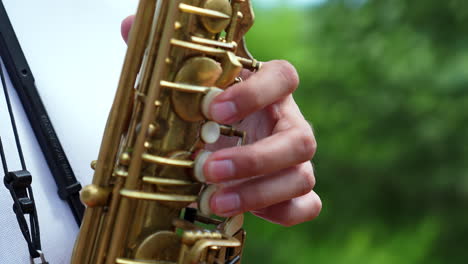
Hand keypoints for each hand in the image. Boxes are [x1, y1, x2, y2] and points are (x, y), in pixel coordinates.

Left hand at [122, 16, 320, 225]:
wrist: (223, 148)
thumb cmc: (211, 117)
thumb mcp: (191, 91)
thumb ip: (169, 60)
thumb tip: (129, 27)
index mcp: (270, 92)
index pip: (284, 77)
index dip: (254, 93)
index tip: (212, 108)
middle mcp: (289, 124)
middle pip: (300, 138)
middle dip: (253, 159)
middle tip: (206, 168)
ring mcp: (296, 160)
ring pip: (302, 175)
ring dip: (257, 192)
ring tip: (212, 201)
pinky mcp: (295, 190)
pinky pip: (307, 205)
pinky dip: (282, 212)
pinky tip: (246, 213)